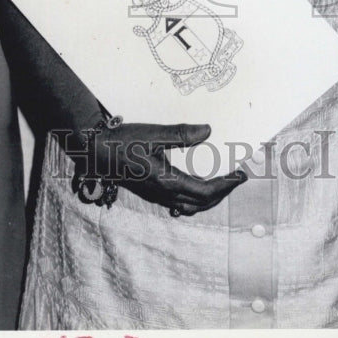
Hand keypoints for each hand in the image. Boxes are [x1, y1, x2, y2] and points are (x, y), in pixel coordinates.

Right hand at [71, 122, 246, 216]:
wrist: (96, 151)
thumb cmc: (122, 140)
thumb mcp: (152, 133)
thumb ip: (181, 133)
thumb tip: (208, 131)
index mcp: (166, 181)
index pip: (205, 192)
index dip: (226, 185)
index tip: (241, 175)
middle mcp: (162, 193)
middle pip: (201, 203)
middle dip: (222, 193)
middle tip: (236, 179)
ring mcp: (156, 195)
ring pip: (190, 206)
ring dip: (209, 198)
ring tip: (221, 183)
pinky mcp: (151, 192)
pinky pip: (179, 203)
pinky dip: (195, 197)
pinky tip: (196, 183)